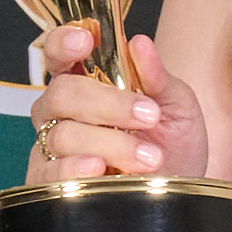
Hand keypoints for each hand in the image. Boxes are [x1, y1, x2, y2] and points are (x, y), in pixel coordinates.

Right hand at [26, 24, 213, 188]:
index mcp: (84, 81)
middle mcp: (61, 111)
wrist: (180, 191)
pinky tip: (101, 169)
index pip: (59, 52)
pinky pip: (51, 174)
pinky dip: (76, 170)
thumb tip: (140, 44)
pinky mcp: (52, 183)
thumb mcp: (177, 106)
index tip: (86, 40)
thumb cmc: (173, 143)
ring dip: (110, 144)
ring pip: (63, 135)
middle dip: (107, 104)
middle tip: (148, 116)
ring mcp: (53, 147)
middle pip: (62, 94)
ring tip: (150, 157)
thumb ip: (157, 76)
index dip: (64, 42)